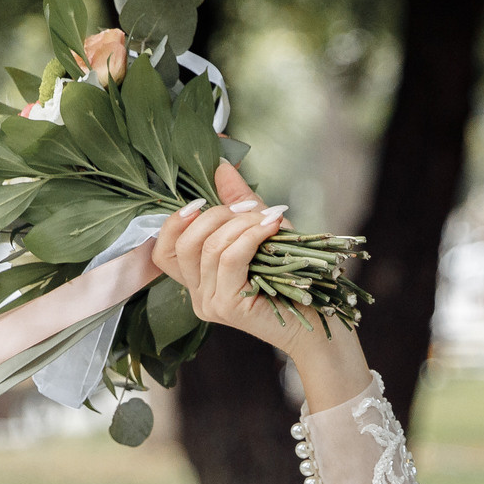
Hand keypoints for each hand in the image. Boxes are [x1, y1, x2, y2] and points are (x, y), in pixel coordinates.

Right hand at [151, 162, 372, 406]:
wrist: (319, 318)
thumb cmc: (292, 277)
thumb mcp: (259, 231)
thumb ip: (237, 202)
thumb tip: (222, 165)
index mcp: (197, 281)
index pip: (163, 251)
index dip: (175, 222)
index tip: (201, 201)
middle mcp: (197, 296)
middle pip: (186, 244)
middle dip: (217, 216)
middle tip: (251, 208)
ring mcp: (210, 304)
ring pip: (210, 248)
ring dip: (241, 224)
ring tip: (268, 218)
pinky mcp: (229, 307)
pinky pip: (230, 259)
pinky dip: (251, 235)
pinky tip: (272, 226)